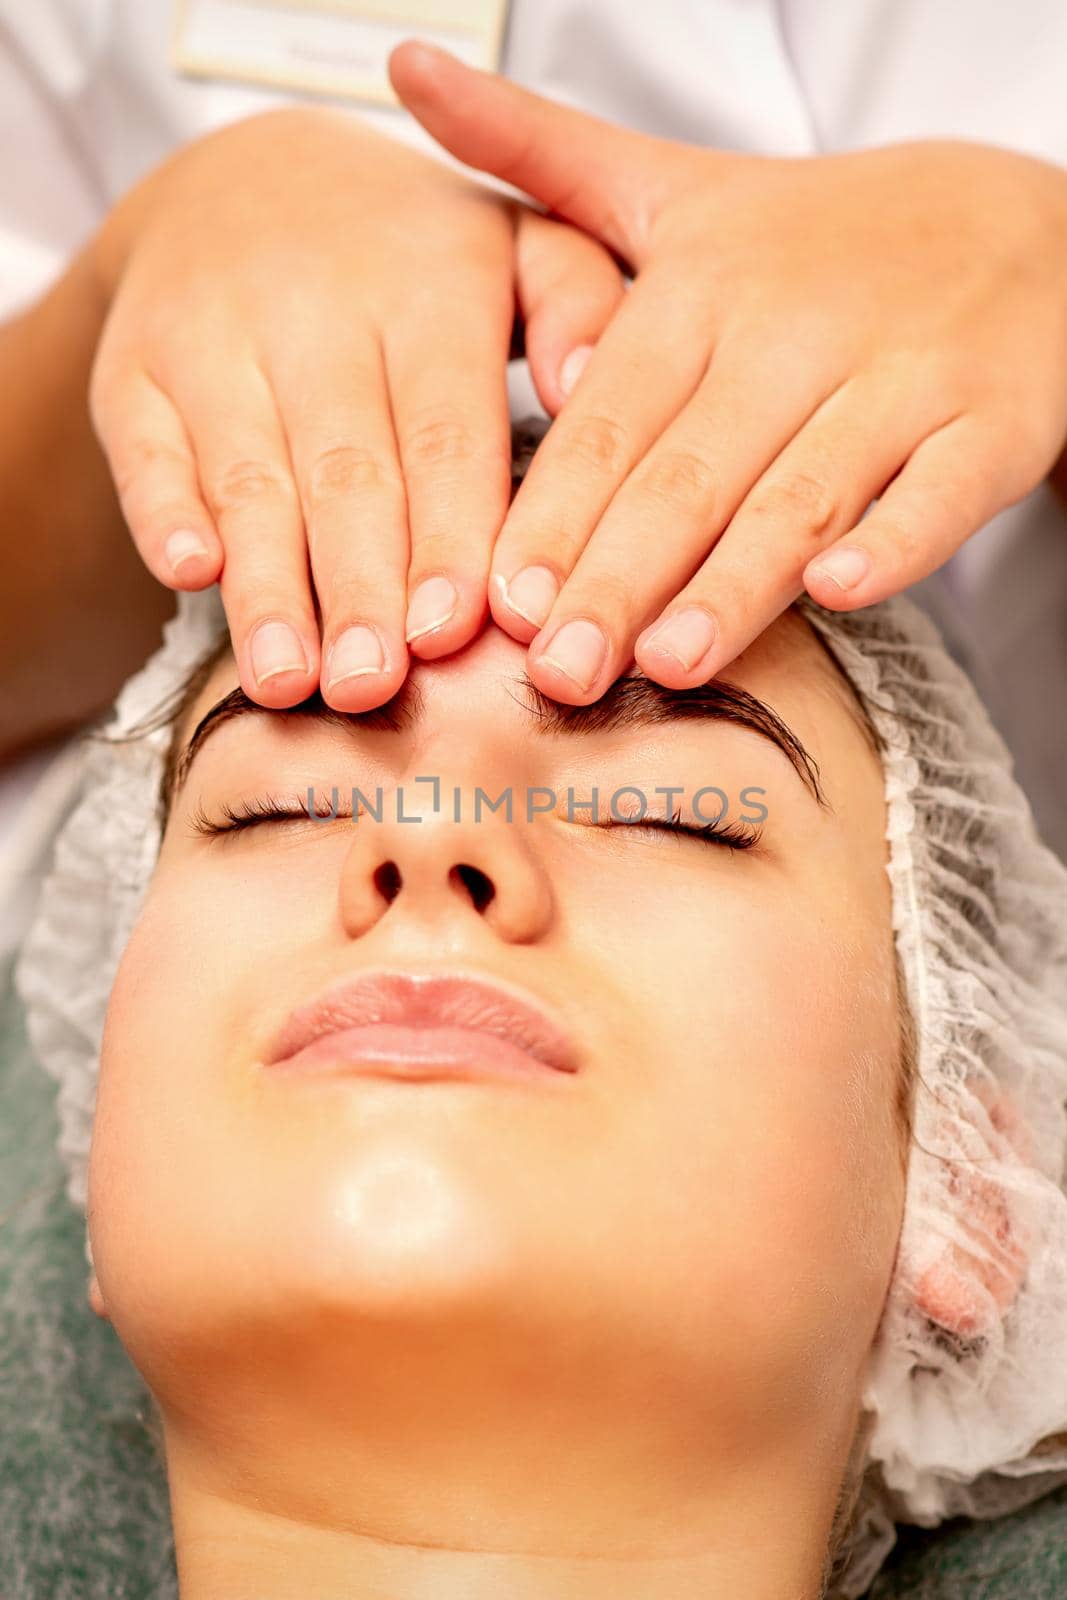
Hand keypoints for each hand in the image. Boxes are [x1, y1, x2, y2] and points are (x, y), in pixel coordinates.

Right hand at [87, 107, 623, 708]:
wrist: (248, 181)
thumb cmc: (414, 255)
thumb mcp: (514, 244)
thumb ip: (574, 303)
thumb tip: (588, 385)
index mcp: (428, 288)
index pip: (444, 432)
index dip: (447, 536)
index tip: (453, 633)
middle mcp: (316, 310)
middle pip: (346, 472)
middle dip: (359, 588)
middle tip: (371, 688)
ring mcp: (213, 339)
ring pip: (248, 479)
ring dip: (267, 586)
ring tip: (287, 679)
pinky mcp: (135, 371)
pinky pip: (143, 449)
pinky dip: (161, 511)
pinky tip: (186, 575)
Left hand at [391, 43, 1066, 702]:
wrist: (1024, 228)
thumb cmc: (821, 240)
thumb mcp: (678, 190)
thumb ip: (542, 154)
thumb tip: (407, 74)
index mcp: (707, 284)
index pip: (615, 413)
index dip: (554, 507)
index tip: (498, 599)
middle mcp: (796, 328)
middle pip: (690, 469)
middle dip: (618, 575)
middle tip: (556, 670)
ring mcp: (902, 376)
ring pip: (802, 493)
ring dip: (735, 581)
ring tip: (667, 661)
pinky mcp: (991, 423)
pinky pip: (939, 493)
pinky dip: (894, 540)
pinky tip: (839, 592)